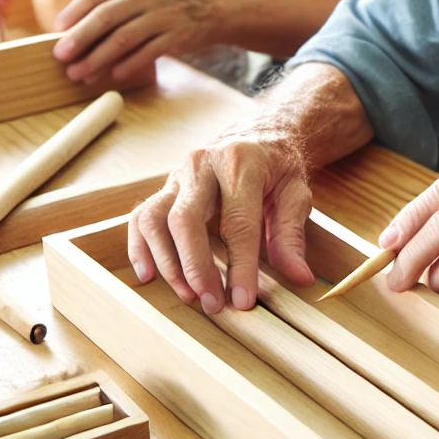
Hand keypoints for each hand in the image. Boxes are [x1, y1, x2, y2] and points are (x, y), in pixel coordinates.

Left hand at [52, 0, 225, 82]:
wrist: (219, 9)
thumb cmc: (174, 2)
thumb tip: (75, 25)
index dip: (72, 14)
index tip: (56, 31)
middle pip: (105, 18)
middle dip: (79, 39)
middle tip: (60, 57)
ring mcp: (165, 14)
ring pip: (122, 39)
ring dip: (97, 59)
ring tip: (80, 74)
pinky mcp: (179, 35)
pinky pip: (147, 52)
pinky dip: (127, 65)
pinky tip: (113, 75)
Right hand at [128, 124, 314, 312]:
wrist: (259, 135)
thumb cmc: (278, 167)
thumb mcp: (297, 194)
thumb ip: (292, 236)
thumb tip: (299, 277)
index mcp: (242, 163)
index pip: (237, 222)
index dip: (239, 265)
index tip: (243, 301)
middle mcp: (203, 164)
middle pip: (185, 219)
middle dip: (195, 267)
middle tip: (211, 303)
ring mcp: (178, 174)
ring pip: (154, 219)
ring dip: (166, 263)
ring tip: (188, 295)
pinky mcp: (165, 186)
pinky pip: (141, 217)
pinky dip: (139, 248)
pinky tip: (149, 275)